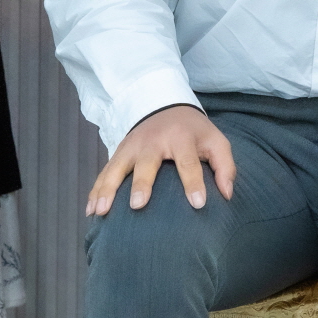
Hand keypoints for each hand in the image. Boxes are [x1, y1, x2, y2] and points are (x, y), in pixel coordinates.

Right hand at [86, 104, 235, 215]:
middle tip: (138, 205)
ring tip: (101, 211)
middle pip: (147, 163)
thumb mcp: (216, 141)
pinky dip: (96, 190)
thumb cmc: (194, 132)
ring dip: (108, 189)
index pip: (189, 162)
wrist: (165, 106)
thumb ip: (225, 166)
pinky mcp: (118, 153)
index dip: (194, 183)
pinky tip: (91, 211)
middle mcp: (153, 141)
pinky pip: (104, 172)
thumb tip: (227, 195)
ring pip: (117, 168)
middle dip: (142, 183)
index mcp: (181, 138)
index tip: (198, 204)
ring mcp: (132, 146)